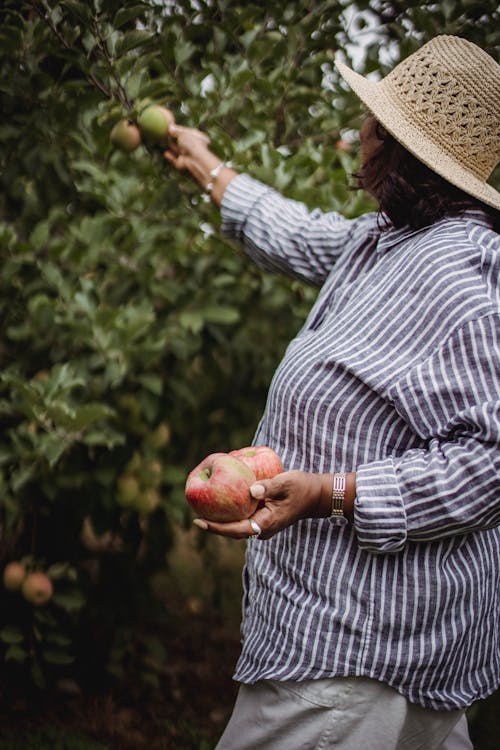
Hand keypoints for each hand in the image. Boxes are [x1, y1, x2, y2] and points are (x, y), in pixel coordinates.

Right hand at [163, 123, 236, 204]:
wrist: (195, 160)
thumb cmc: (192, 143)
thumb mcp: (183, 133)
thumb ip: (176, 130)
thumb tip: (170, 127)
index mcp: (198, 137)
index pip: (188, 132)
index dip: (180, 130)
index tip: (171, 127)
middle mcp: (194, 146)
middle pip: (183, 141)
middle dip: (176, 138)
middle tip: (166, 134)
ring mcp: (189, 155)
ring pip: (179, 150)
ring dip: (173, 147)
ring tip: (164, 141)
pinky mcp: (183, 163)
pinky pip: (175, 159)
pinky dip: (170, 157)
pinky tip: (165, 153)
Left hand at [193, 470, 332, 539]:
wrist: (316, 495)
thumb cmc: (302, 488)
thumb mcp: (287, 483)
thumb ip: (269, 486)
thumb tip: (252, 490)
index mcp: (266, 524)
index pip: (236, 530)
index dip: (216, 528)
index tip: (199, 522)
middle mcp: (261, 528)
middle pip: (232, 530)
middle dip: (213, 524)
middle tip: (193, 514)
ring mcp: (262, 524)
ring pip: (236, 524)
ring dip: (221, 518)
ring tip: (201, 508)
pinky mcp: (262, 517)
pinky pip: (243, 516)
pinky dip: (231, 510)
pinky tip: (220, 500)